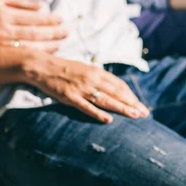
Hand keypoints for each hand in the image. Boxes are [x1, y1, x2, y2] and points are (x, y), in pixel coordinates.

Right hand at [0, 0, 68, 52]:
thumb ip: (21, 2)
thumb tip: (42, 7)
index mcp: (4, 14)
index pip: (33, 19)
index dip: (49, 20)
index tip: (61, 19)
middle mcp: (3, 31)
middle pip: (34, 34)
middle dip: (53, 34)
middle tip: (67, 32)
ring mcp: (0, 45)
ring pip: (30, 47)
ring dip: (48, 46)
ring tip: (61, 43)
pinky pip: (21, 54)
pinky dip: (36, 53)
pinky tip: (46, 51)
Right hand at [22, 54, 149, 122]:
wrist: (41, 66)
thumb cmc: (63, 68)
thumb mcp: (83, 69)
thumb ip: (97, 78)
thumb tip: (111, 87)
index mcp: (96, 72)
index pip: (119, 84)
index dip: (131, 95)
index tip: (140, 104)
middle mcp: (92, 79)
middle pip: (117, 93)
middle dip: (132, 103)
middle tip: (145, 113)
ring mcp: (81, 88)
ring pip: (106, 100)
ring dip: (122, 108)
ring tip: (135, 115)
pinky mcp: (70, 97)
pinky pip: (86, 107)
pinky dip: (98, 114)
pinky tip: (108, 120)